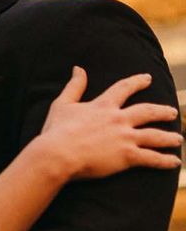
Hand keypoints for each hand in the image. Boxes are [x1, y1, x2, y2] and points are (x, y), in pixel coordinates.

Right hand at [40, 67, 181, 179]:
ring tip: (178, 139)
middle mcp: (118, 119)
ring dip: (169, 137)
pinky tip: (175, 162)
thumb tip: (78, 68)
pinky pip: (152, 158)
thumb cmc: (57, 130)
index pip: (124, 88)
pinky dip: (165, 161)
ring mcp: (125, 137)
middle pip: (147, 111)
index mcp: (103, 105)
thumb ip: (74, 86)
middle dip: (162, 111)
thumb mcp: (63, 104)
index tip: (147, 78)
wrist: (58, 153)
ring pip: (155, 136)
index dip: (137, 82)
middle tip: (172, 112)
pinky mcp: (127, 156)